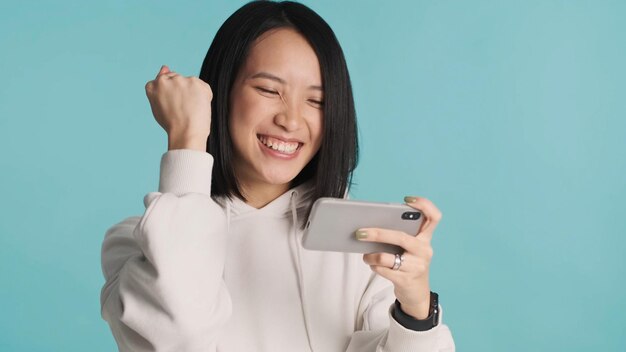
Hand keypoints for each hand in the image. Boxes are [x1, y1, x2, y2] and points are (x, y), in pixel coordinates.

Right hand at [144, 65, 212, 149]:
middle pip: (176, 80)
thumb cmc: (172, 123)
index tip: (172, 104)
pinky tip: (198, 107)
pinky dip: (203, 96)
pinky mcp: (197, 83)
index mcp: (153, 85)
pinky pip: (202, 87)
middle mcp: (167, 79)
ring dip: (192, 93)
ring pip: (190, 83)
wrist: (186, 133)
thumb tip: (165, 67)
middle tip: (182, 109)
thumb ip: (159, 86)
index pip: (163, 81)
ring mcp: (183, 80)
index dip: (170, 94)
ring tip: (190, 110)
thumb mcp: (158, 105)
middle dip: (181, 91)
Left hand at [357, 196, 441, 319]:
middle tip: (360, 232)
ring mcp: (416, 266)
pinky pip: (383, 269)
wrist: (417, 294)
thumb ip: (399, 236)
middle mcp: (424, 251)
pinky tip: (371, 263)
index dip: (424, 205)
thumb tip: (371, 226)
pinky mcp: (405, 280)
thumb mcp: (410, 249)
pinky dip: (373, 265)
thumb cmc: (408, 264)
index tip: (406, 200)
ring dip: (371, 255)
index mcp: (426, 239)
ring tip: (365, 254)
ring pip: (387, 257)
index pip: (434, 217)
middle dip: (377, 233)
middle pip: (400, 236)